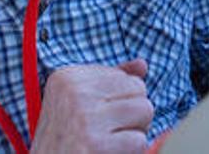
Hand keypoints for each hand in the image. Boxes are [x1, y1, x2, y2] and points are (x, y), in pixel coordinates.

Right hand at [31, 59, 153, 153]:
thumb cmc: (64, 140)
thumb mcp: (78, 103)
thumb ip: (109, 82)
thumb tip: (142, 64)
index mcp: (67, 76)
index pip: (124, 78)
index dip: (120, 102)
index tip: (95, 119)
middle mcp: (74, 92)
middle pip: (138, 90)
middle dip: (132, 115)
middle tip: (107, 133)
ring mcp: (84, 118)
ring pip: (144, 111)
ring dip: (135, 132)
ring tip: (111, 143)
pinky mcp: (95, 144)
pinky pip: (139, 140)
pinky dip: (130, 153)